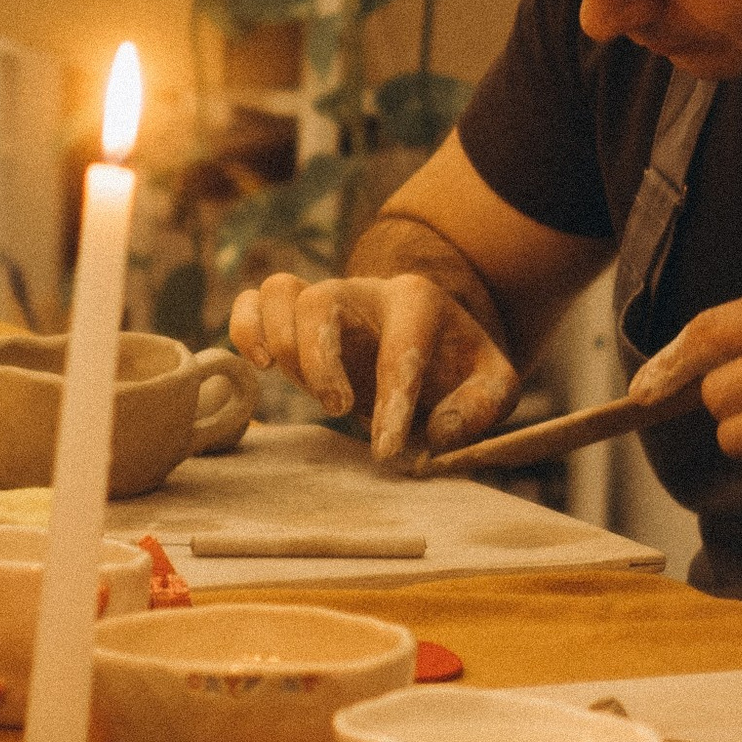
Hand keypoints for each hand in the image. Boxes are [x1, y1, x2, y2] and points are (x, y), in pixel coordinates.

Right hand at [227, 268, 517, 465]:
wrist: (432, 340)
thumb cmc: (459, 367)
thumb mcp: (495, 384)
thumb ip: (481, 407)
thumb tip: (437, 432)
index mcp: (419, 301)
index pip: (398, 345)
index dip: (392, 401)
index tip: (388, 449)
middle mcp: (365, 291)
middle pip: (320, 301)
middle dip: (321, 360)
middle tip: (340, 410)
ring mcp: (326, 299)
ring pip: (279, 291)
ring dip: (280, 342)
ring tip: (303, 387)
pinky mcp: (296, 315)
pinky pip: (253, 300)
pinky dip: (245, 329)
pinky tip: (260, 368)